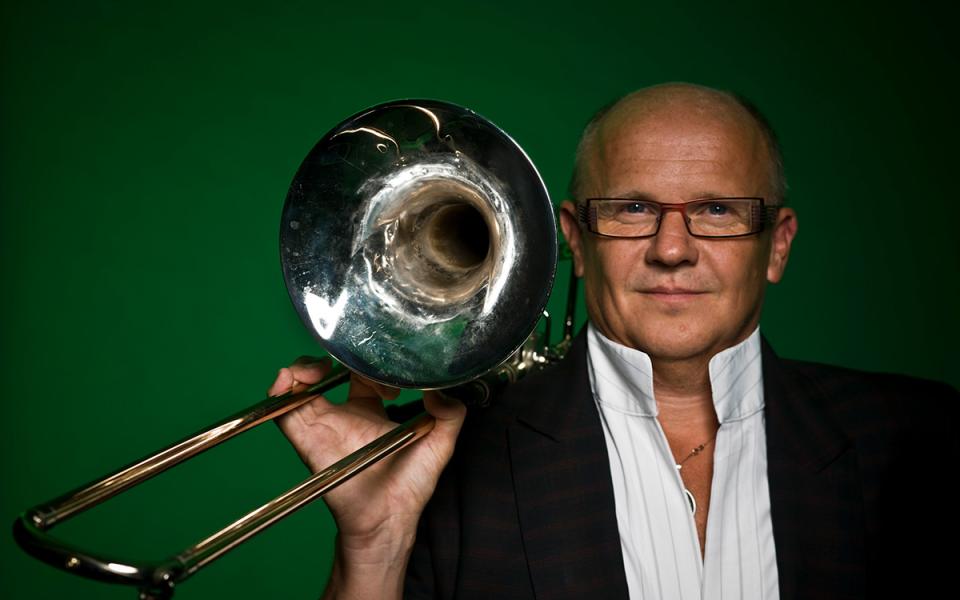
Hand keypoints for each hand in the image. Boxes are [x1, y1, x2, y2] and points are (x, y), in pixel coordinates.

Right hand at [269, 356, 465, 551]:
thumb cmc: (410, 486)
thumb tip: (440, 388)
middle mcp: (343, 413)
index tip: (386, 370)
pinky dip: (281, 387)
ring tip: (316, 368)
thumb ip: (451, 413)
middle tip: (353, 362)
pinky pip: (283, 409)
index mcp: (371, 409)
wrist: (389, 519)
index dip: (369, 361)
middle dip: (334, 355)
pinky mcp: (306, 438)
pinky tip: (291, 379)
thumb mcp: (441, 443)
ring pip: (300, 384)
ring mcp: (322, 425)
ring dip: (302, 366)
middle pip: (326, 371)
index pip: (360, 371)